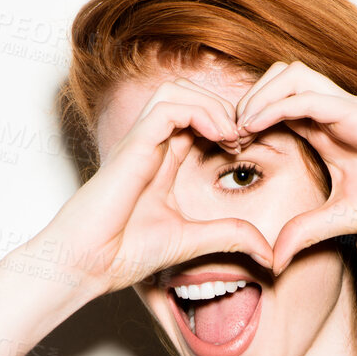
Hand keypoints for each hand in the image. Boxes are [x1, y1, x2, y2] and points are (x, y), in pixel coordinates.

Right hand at [39, 78, 273, 299]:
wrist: (87, 264)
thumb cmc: (124, 254)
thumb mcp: (193, 242)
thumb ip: (229, 238)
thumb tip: (269, 253)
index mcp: (163, 162)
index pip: (198, 121)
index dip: (229, 126)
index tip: (250, 150)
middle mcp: (151, 145)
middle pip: (190, 96)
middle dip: (225, 109)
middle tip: (247, 139)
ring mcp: (140, 142)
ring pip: (177, 91)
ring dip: (213, 105)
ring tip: (234, 136)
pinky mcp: (132, 145)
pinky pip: (168, 106)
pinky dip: (199, 112)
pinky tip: (221, 137)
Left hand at [230, 60, 356, 274]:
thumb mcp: (344, 220)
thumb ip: (306, 232)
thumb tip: (273, 259)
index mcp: (326, 133)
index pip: (275, 111)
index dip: (246, 124)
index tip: (224, 153)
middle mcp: (330, 114)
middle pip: (275, 82)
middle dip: (244, 103)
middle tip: (223, 137)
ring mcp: (342, 108)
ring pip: (287, 74)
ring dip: (256, 96)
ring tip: (236, 129)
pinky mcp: (354, 111)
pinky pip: (304, 93)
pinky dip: (274, 103)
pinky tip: (254, 126)